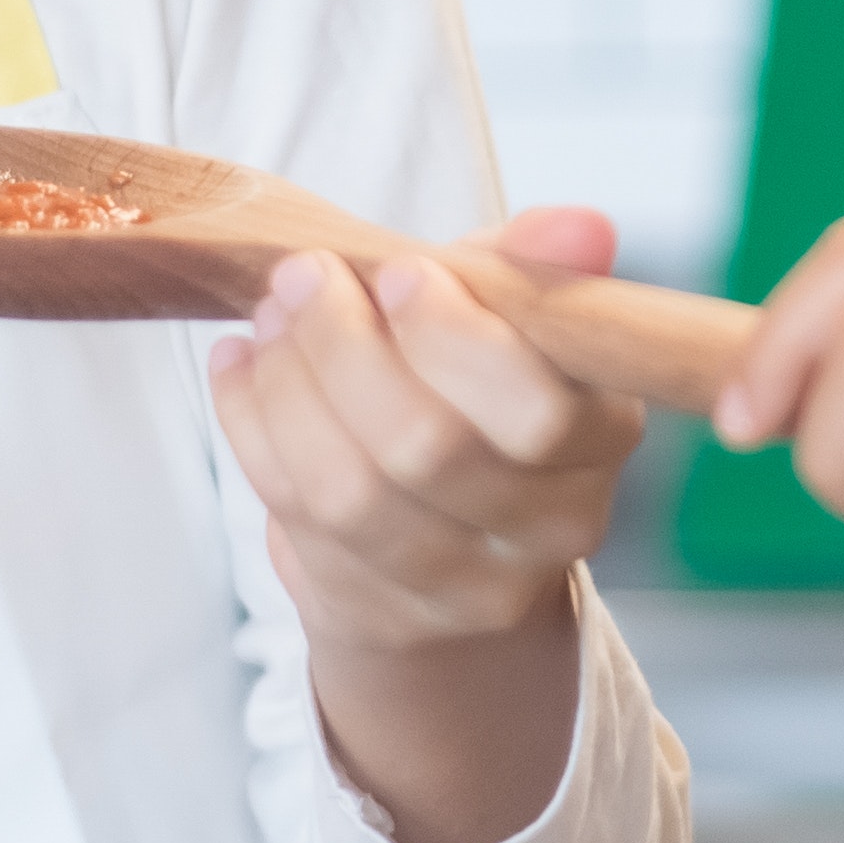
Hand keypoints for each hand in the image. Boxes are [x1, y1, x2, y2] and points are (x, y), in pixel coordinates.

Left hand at [210, 207, 638, 842]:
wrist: (453, 547)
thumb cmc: (478, 398)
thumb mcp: (514, 322)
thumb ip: (533, 268)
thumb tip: (581, 226)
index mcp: (602, 440)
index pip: (538, 411)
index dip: (453, 337)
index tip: (396, 270)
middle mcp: (551, 530)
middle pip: (428, 449)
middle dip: (342, 346)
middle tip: (301, 275)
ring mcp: (464, 590)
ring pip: (349, 491)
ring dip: (288, 387)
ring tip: (268, 319)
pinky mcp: (381, 616)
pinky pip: (295, 518)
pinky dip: (252, 429)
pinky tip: (241, 371)